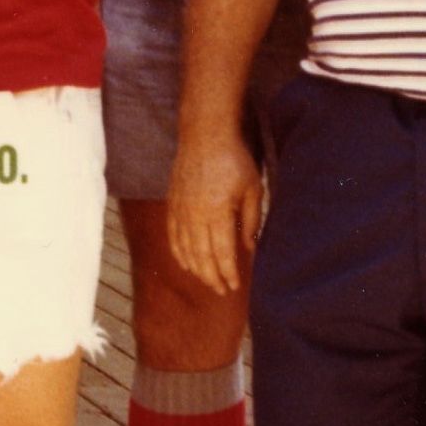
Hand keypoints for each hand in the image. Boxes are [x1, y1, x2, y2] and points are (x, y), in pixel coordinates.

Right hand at [166, 127, 264, 297]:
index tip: (235, 285)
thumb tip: (250, 248)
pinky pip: (173, 235)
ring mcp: (180, 209)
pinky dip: (179, 252)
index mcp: (217, 212)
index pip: (221, 252)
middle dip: (212, 277)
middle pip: (201, 255)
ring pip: (185, 248)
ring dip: (196, 269)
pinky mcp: (173, 203)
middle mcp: (195, 214)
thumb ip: (251, 220)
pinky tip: (186, 263)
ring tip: (207, 282)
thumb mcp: (253, 189)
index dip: (228, 272)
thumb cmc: (234, 160)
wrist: (204, 135)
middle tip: (222, 291)